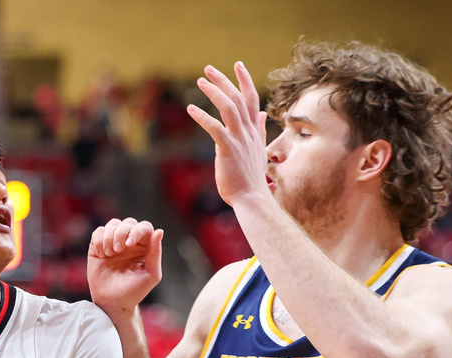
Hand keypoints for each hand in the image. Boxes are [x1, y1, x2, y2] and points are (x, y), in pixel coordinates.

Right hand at [87, 217, 163, 315]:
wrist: (113, 302)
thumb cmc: (134, 291)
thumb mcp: (151, 274)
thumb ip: (155, 253)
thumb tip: (159, 231)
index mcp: (145, 247)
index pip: (144, 227)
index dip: (137, 230)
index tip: (129, 244)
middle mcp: (130, 242)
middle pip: (127, 222)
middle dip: (121, 233)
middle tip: (118, 250)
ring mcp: (114, 243)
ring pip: (112, 224)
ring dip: (110, 236)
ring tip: (109, 254)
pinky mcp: (98, 247)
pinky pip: (98, 232)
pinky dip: (99, 240)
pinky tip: (102, 255)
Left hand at [187, 62, 270, 207]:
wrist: (252, 198)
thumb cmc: (250, 178)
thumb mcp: (257, 149)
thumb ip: (258, 129)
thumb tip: (260, 113)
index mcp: (254, 130)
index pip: (251, 98)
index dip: (244, 80)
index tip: (237, 64)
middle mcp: (248, 131)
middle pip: (238, 98)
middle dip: (224, 80)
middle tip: (208, 68)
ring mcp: (239, 139)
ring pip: (229, 107)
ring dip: (214, 92)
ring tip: (200, 81)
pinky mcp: (228, 149)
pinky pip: (215, 127)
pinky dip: (203, 116)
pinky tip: (191, 109)